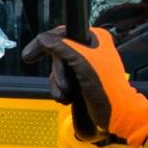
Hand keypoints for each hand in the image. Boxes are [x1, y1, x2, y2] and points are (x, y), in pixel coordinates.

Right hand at [37, 26, 147, 147]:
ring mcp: (84, 66)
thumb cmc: (107, 88)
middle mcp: (90, 50)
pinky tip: (70, 97)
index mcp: (94, 38)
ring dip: (59, 85)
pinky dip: (61, 91)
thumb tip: (43, 39)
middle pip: (56, 55)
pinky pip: (60, 82)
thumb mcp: (81, 61)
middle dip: (58, 73)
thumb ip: (61, 46)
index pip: (61, 33)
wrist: (117, 114)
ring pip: (57, 70)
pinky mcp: (81, 80)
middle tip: (66, 83)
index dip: (44, 44)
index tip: (30, 55)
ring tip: (70, 93)